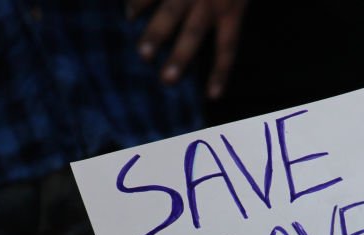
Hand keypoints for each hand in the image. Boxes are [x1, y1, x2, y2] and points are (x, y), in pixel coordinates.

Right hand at [127, 0, 247, 98]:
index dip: (220, 72)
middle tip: (166, 80)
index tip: (213, 96)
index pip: (228, 47)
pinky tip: (128, 15)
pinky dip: (138, 3)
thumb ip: (234, 5)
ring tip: (142, 54)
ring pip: (169, 14)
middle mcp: (211, 0)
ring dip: (154, 34)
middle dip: (180, 58)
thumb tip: (228, 27)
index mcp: (233, 7)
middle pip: (194, 35)